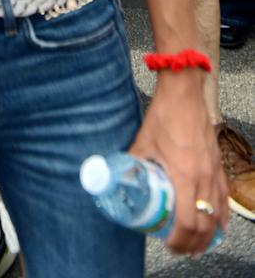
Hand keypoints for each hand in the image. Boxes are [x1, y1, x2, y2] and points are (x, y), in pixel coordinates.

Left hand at [129, 71, 226, 254]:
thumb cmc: (164, 115)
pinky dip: (222, 216)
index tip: (169, 245)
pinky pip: (224, 198)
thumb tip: (117, 176)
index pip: (188, 221)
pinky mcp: (219, 165)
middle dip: (194, 243)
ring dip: (209, 234)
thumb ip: (132, 161)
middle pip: (206, 225)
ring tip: (196, 245)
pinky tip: (218, 225)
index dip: (179, 239)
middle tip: (180, 249)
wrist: (185, 94)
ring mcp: (214, 172)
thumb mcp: (143, 141)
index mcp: (185, 175)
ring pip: (218, 215)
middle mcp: (204, 178)